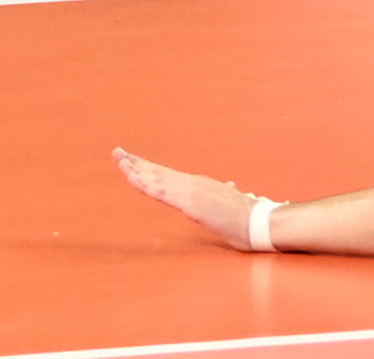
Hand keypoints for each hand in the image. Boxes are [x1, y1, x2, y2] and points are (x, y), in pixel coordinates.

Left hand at [114, 148, 263, 251]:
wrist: (256, 221)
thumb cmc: (245, 215)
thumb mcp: (232, 200)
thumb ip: (228, 191)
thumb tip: (232, 185)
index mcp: (199, 185)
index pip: (168, 175)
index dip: (149, 168)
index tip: (133, 161)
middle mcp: (192, 183)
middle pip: (158, 172)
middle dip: (136, 163)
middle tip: (117, 152)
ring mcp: (190, 190)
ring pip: (157, 179)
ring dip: (136, 170)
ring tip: (120, 161)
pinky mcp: (190, 201)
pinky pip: (162, 192)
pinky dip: (146, 184)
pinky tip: (133, 178)